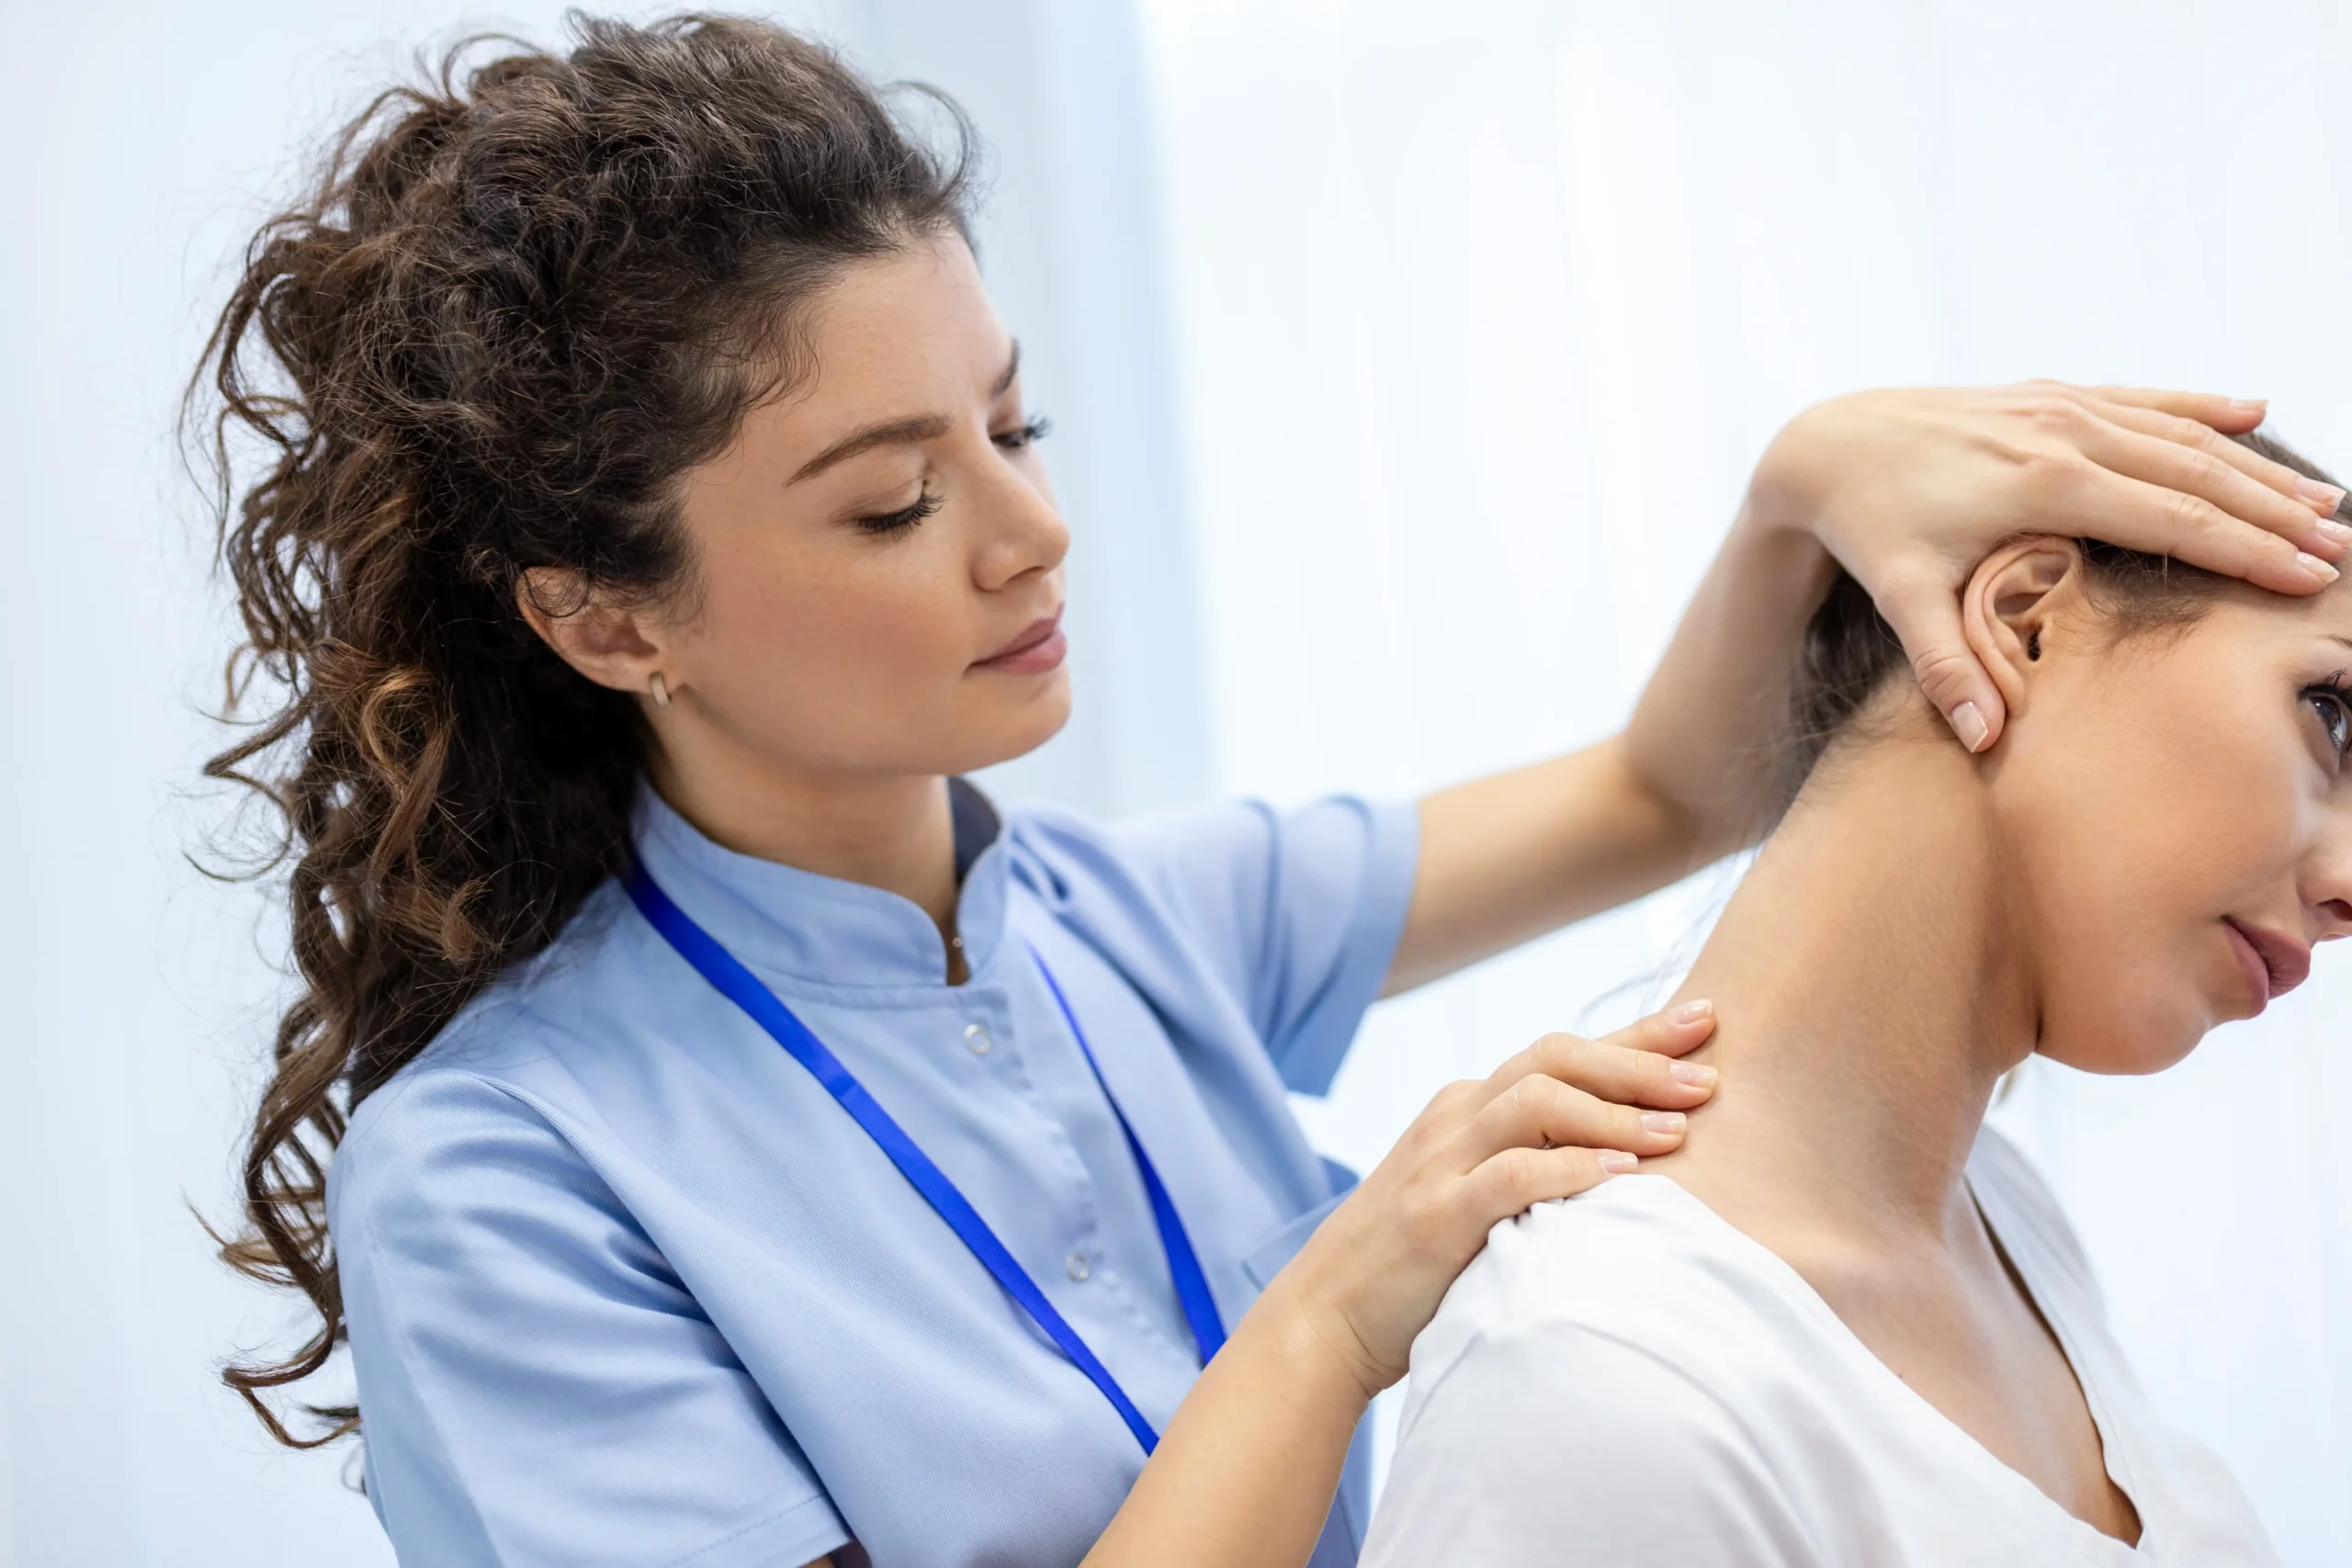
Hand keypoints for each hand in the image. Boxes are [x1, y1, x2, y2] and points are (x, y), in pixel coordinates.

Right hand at [1261, 1002, 1718, 1400]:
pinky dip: (1571, 1167)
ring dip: (1614, 1110)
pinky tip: (1622, 1172)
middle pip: (1554, 1057)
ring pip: (1534, 1101)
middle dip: (1638, 1060)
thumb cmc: (1414, 1265)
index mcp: (1467, 1107)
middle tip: (1708, 1077)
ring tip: (1678, 1130)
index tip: (1706, 1021)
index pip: (1561, 1051)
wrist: (1324, 1318)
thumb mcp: (1473, 1194)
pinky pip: (1511, 1174)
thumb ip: (1531, 1165)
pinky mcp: (1435, 1216)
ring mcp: (1440, 1162)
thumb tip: (1632, 1162)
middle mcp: (1455, 1118)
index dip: (1637, 1035)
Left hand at [1748, 382, 2350, 751]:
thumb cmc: (1869, 527)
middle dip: (2275, 513)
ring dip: (2254, 465)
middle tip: (2342, 550)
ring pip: (2181, 433)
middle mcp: (2066, 433)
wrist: (1827, 445)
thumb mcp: (1902, 598)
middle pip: (2198, 474)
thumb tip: (1985, 740)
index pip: (2174, 521)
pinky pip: (2141, 397)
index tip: (2311, 577)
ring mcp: (2060, 406)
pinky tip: (2253, 410)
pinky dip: (2199, 405)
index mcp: (2046, 485)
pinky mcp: (2048, 393)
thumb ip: (1948, 667)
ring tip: (2321, 500)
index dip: (2248, 549)